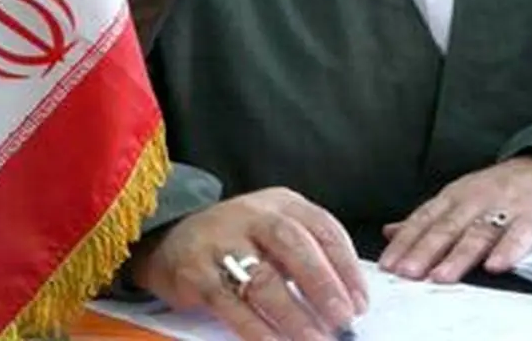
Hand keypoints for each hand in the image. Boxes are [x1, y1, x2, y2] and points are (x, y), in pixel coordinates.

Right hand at [130, 187, 368, 340]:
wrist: (170, 238)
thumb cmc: (238, 240)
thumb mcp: (274, 231)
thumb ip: (307, 255)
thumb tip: (348, 300)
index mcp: (281, 203)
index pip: (323, 228)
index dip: (346, 266)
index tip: (361, 301)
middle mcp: (252, 215)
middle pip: (294, 245)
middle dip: (323, 285)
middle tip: (344, 319)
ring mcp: (221, 241)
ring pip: (263, 278)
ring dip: (294, 314)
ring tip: (317, 340)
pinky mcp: (196, 272)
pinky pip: (230, 305)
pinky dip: (256, 329)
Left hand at [379, 156, 531, 282]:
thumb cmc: (501, 188)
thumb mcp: (461, 197)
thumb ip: (428, 219)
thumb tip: (391, 232)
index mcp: (456, 196)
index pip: (425, 219)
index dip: (406, 242)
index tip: (389, 263)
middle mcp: (477, 200)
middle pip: (447, 227)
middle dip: (425, 250)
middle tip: (408, 272)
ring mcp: (506, 208)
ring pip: (479, 233)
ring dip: (459, 256)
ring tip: (441, 275)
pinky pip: (521, 235)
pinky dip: (508, 250)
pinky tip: (496, 265)